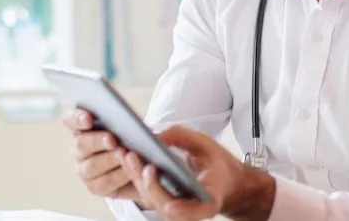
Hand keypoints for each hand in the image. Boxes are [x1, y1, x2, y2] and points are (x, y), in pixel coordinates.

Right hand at [62, 109, 140, 202]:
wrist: (146, 164)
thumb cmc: (137, 138)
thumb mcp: (133, 126)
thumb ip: (128, 121)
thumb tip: (140, 125)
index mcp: (83, 128)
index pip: (71, 120)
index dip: (77, 118)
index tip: (88, 119)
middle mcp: (80, 148)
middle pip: (81, 144)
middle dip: (97, 141)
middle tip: (112, 140)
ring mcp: (85, 169)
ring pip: (90, 166)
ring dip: (108, 161)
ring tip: (124, 155)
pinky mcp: (96, 186)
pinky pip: (103, 183)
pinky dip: (117, 176)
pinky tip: (129, 171)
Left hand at [120, 125, 275, 220]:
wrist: (223, 180)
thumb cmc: (216, 163)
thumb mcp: (207, 145)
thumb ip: (183, 139)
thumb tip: (155, 137)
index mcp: (210, 200)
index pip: (198, 211)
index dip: (184, 210)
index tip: (170, 205)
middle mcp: (191, 210)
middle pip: (166, 205)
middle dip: (150, 184)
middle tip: (138, 160)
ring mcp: (174, 209)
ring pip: (151, 200)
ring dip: (137, 178)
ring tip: (126, 155)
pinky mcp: (162, 202)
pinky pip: (146, 193)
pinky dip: (136, 176)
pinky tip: (125, 158)